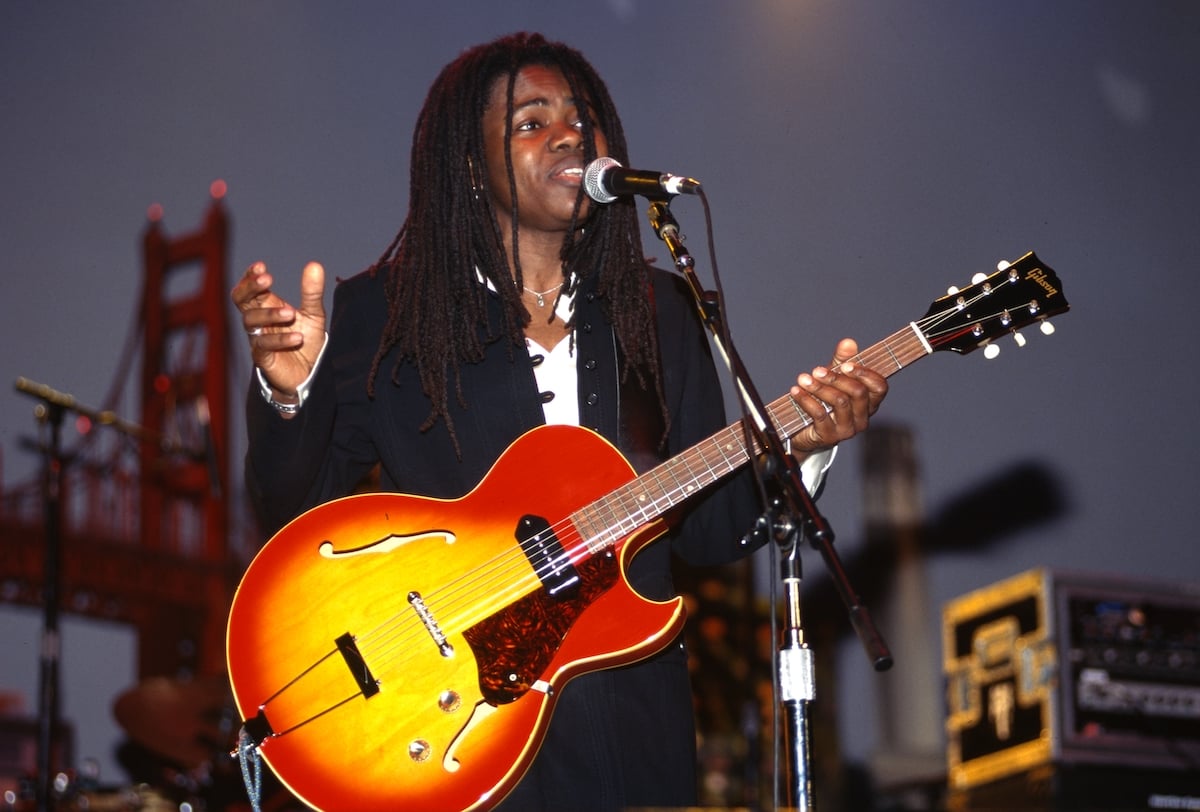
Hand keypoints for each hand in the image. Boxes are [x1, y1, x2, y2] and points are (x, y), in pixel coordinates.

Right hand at [230, 261, 326, 401]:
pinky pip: (263, 346)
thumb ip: (312, 292)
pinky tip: (297, 337)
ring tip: (291, 313)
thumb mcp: (313, 313)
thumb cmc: (306, 340)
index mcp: (266, 305)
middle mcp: (257, 320)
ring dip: (270, 314)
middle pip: (240, 299)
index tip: (261, 267)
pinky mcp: (262, 358)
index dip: (251, 276)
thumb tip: (315, 265)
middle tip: (267, 280)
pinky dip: (280, 340)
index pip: (249, 287)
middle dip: (250, 287)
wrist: (309, 372)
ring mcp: (257, 338)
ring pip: (251, 321)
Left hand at [787, 338, 887, 456]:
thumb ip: (842, 361)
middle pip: (858, 393)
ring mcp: (848, 429)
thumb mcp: (834, 379)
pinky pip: (820, 415)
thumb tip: (848, 342)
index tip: (846, 365)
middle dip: (836, 378)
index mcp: (870, 403)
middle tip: (817, 370)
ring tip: (803, 378)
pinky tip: (796, 391)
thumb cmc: (824, 402)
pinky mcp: (830, 437)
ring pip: (839, 402)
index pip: (880, 387)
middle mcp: (863, 418)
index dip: (865, 373)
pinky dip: (806, 400)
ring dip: (819, 387)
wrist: (803, 431)